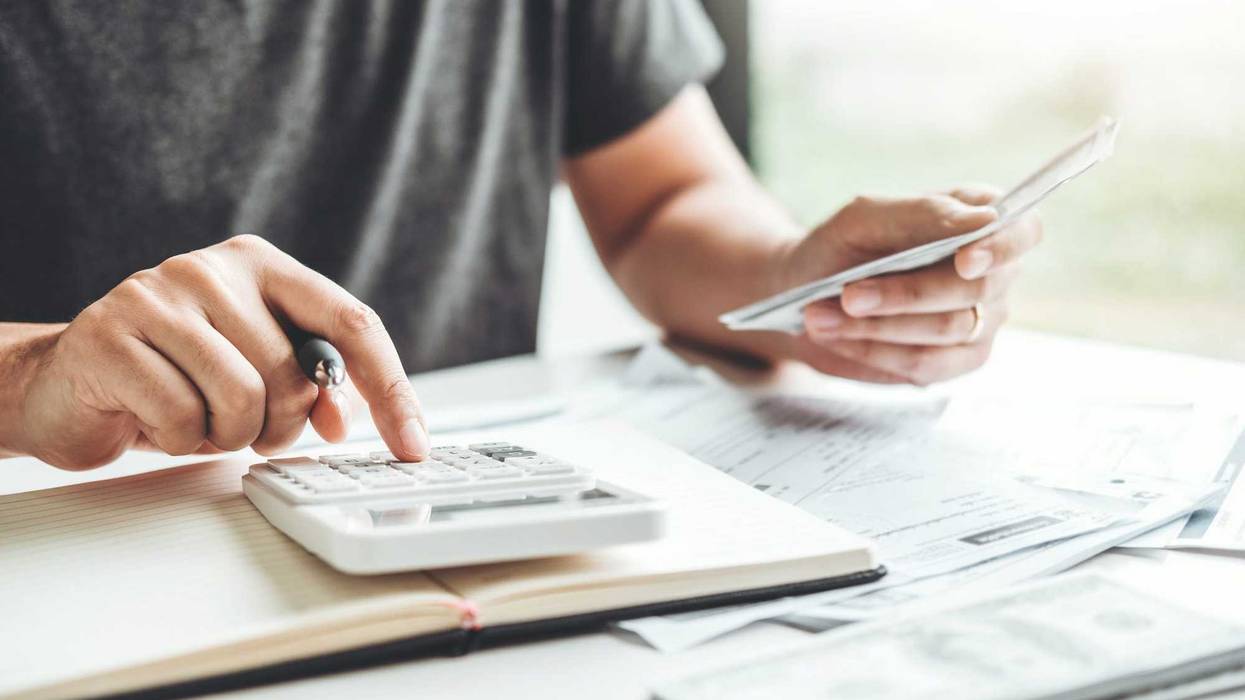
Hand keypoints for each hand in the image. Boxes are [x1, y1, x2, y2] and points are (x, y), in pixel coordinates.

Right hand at [15, 235, 428, 469]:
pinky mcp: (112, 333)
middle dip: (279, 424)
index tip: (414, 445)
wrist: (68, 381)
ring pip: (245, 398)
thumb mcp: (255, 374)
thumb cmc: (175, 377)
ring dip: (227, 436)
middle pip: (298, 375)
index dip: (390, 389)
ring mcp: (159, 293)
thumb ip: (310, 385)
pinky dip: (178, 440)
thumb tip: (341, 415)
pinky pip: (183, 418)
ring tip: (195, 418)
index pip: (352, 322)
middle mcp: (214, 268)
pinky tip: (153, 418)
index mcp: (263, 267)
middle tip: (239, 424)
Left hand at [780, 186, 1041, 384]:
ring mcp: (980, 321)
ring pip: (947, 329)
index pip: (1022, 231)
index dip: (1000, 248)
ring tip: (820, 316)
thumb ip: (921, 213)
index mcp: (979, 221)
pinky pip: (927, 364)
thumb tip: (982, 220)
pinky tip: (837, 337)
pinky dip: (876, 352)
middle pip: (977, 290)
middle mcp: (993, 273)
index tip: (964, 261)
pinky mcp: (954, 362)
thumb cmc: (842, 246)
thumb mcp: (866, 217)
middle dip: (907, 294)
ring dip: (879, 326)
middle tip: (848, 294)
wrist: (803, 292)